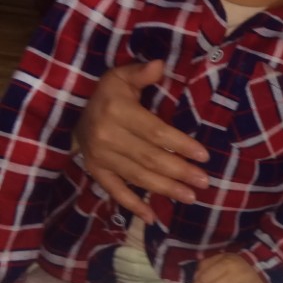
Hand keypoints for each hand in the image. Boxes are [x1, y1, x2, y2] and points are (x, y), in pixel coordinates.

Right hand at [77, 60, 209, 222]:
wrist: (78, 113)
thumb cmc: (110, 94)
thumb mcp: (123, 76)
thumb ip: (141, 73)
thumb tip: (160, 65)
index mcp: (117, 111)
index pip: (155, 131)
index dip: (180, 144)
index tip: (203, 156)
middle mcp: (107, 136)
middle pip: (149, 158)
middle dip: (180, 171)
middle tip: (204, 182)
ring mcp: (100, 157)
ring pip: (137, 176)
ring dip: (165, 189)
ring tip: (191, 197)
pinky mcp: (95, 171)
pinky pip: (115, 191)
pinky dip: (133, 205)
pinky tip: (152, 217)